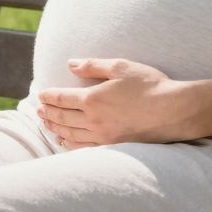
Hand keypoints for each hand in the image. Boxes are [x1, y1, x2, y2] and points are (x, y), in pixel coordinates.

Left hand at [36, 59, 196, 147]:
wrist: (173, 111)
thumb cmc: (149, 85)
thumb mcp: (121, 67)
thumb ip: (93, 66)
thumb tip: (70, 64)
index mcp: (92, 99)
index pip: (62, 99)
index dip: (48, 97)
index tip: (40, 94)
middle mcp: (94, 120)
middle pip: (62, 117)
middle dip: (48, 113)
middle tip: (38, 110)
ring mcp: (103, 136)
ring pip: (70, 134)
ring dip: (55, 128)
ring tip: (46, 124)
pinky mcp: (113, 147)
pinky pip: (84, 148)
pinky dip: (70, 144)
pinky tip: (64, 142)